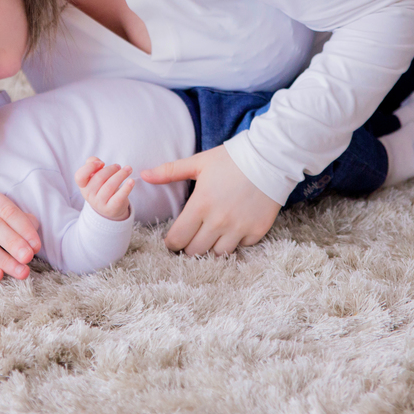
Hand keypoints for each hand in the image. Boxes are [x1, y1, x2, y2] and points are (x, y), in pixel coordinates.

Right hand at [74, 157, 133, 220]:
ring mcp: (99, 203)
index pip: (79, 176)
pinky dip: (126, 188)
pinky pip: (118, 197)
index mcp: (83, 185)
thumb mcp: (94, 176)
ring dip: (121, 175)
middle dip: (111, 169)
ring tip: (128, 169)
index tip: (102, 163)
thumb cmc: (101, 186)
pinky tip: (131, 181)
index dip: (89, 167)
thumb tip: (98, 162)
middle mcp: (89, 195)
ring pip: (110, 186)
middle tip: (119, 166)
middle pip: (99, 178)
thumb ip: (92, 164)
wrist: (109, 208)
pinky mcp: (111, 208)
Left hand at [140, 144, 280, 255]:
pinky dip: (235, 242)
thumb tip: (143, 174)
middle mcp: (218, 221)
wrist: (270, 158)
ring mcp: (239, 228)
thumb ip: (169, 171)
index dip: (171, 243)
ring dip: (211, 248)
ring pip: (216, 255)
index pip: (177, 239)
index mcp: (200, 205)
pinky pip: (240, 247)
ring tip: (211, 235)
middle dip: (189, 247)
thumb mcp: (198, 162)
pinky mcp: (257, 231)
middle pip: (194, 252)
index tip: (173, 239)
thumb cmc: (231, 159)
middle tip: (191, 238)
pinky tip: (233, 229)